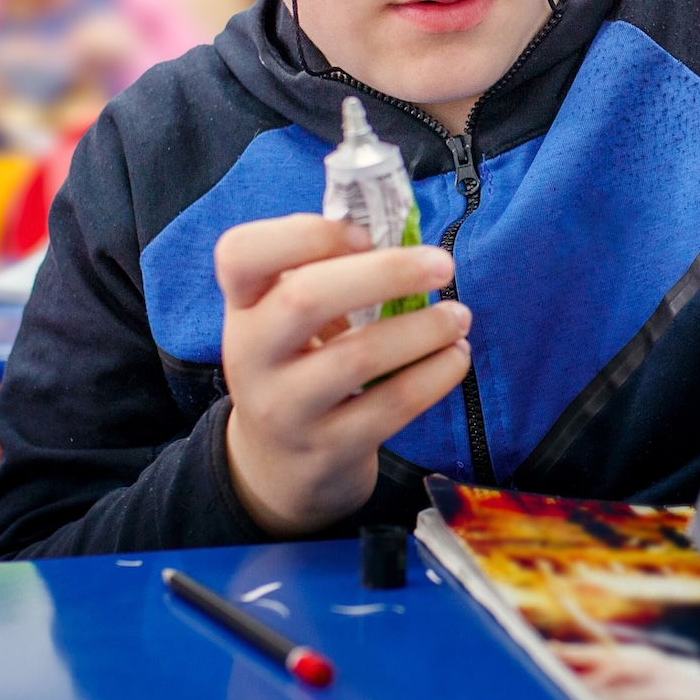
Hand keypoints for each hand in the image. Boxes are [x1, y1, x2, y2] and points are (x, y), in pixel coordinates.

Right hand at [216, 215, 472, 534]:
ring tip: (458, 317)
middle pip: (306, 297)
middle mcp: (252, 355)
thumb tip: (398, 233)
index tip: (364, 235)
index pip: (240, 253)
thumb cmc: (297, 367)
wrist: (280, 466)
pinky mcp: (329, 448)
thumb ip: (323, 273)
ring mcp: (287, 408)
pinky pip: (391, 405)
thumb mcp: (285, 320)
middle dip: (386, 272)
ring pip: (358, 357)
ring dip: (423, 329)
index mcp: (243, 307)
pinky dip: (435, 375)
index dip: (304, 234)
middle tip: (441, 264)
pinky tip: (455, 357)